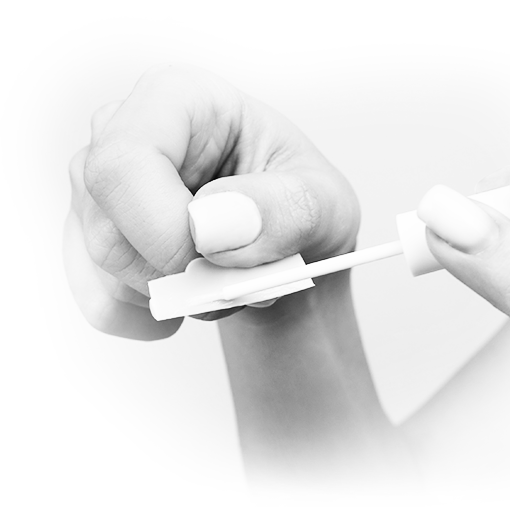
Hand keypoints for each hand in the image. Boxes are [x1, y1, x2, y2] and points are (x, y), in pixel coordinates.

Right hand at [64, 64, 359, 339]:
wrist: (292, 247)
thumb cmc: (303, 208)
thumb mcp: (323, 204)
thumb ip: (282, 209)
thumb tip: (211, 224)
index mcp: (180, 99)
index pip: (125, 162)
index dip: (164, 227)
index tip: (218, 258)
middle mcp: (126, 136)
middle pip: (107, 225)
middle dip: (179, 273)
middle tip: (241, 276)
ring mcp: (102, 189)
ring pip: (104, 268)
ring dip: (177, 295)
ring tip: (228, 278)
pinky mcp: (96, 237)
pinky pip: (103, 301)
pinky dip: (154, 315)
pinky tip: (195, 295)